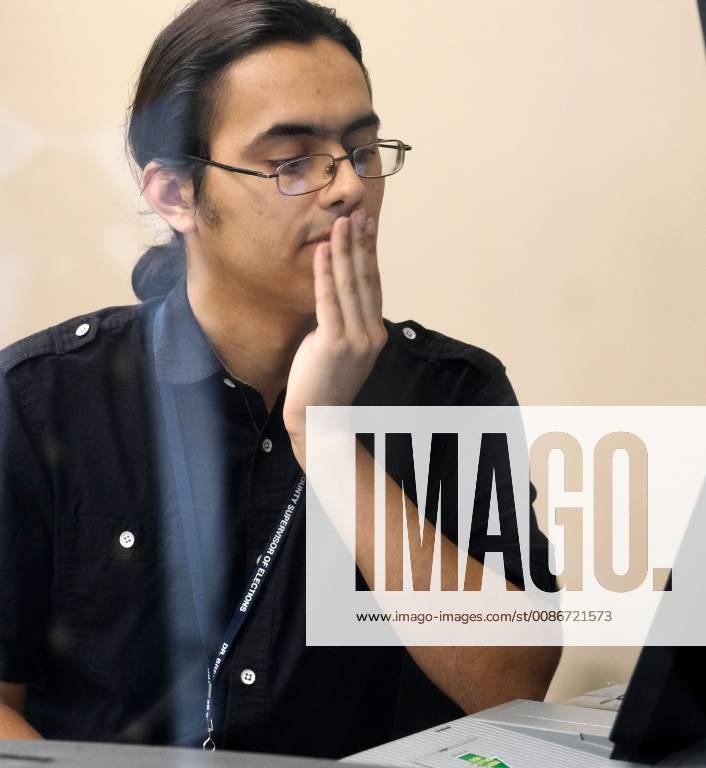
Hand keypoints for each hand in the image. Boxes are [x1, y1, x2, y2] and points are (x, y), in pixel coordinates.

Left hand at [283, 207, 387, 469]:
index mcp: (376, 332)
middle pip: (366, 280)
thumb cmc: (325, 381)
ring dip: (344, 251)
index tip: (368, 227)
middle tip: (358, 213)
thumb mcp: (342, 347)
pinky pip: (328, 300)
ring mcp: (356, 339)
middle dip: (361, 244)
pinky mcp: (334, 343)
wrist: (319, 416)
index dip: (370, 254)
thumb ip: (344, 320)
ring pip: (349, 285)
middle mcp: (372, 333)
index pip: (373, 285)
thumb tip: (335, 288)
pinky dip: (324, 272)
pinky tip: (322, 250)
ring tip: (342, 223)